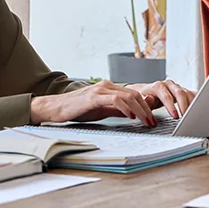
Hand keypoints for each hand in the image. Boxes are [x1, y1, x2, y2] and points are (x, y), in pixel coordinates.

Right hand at [30, 80, 157, 126]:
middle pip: (134, 94)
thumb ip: (116, 110)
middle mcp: (107, 86)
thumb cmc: (76, 109)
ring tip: (146, 121)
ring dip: (140, 110)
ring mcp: (100, 89)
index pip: (133, 94)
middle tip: (153, 122)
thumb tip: (133, 114)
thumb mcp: (101, 110)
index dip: (145, 106)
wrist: (56, 107)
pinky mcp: (94, 96)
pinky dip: (126, 108)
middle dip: (146, 109)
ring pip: (128, 95)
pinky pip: (115, 99)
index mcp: (109, 88)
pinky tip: (131, 116)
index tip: (151, 119)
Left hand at [126, 79, 196, 119]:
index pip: (166, 95)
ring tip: (193, 116)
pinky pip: (192, 95)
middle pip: (179, 93)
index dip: (171, 106)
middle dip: (184, 106)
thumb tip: (149, 99)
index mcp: (158, 86)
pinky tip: (199, 108)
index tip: (175, 116)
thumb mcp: (141, 100)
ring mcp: (176, 87)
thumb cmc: (143, 97)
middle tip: (186, 117)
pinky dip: (196, 102)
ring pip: (187, 93)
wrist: (145, 92)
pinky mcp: (182, 91)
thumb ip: (146, 101)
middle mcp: (168, 85)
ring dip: (191, 104)